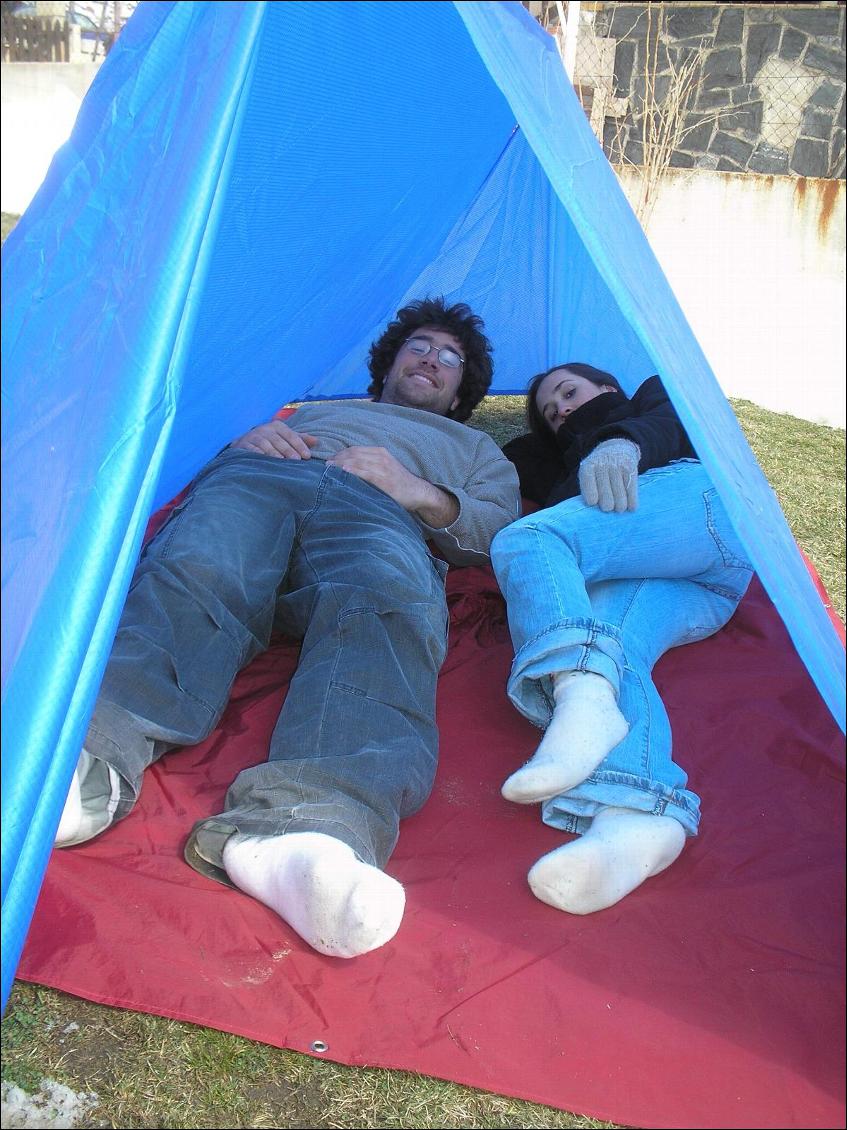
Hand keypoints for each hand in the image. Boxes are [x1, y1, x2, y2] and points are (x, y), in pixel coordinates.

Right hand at [231, 419, 317, 459]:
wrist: (245, 442)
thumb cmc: (271, 440)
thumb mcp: (285, 437)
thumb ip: (300, 438)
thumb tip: (317, 441)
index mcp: (278, 426)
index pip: (291, 435)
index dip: (300, 445)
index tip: (307, 456)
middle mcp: (265, 429)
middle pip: (278, 440)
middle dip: (288, 450)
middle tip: (296, 460)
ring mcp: (254, 436)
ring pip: (265, 444)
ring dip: (274, 453)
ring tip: (282, 461)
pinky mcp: (244, 444)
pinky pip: (252, 450)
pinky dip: (258, 455)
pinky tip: (265, 462)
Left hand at [329, 446, 458, 526]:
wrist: (418, 492)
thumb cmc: (398, 483)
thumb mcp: (384, 469)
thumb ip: (369, 466)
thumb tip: (347, 470)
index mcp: (379, 452)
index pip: (354, 450)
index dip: (339, 455)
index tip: (328, 462)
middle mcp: (381, 456)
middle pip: (353, 454)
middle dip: (337, 459)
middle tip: (324, 467)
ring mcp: (384, 468)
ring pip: (358, 461)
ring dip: (341, 465)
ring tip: (328, 470)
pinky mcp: (386, 480)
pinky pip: (367, 473)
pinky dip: (355, 471)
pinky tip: (344, 472)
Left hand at [577, 439, 639, 511]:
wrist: (618, 447)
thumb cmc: (599, 468)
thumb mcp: (588, 474)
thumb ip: (588, 490)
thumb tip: (596, 510)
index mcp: (588, 468)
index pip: (589, 493)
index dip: (592, 501)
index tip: (594, 503)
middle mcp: (602, 466)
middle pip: (606, 499)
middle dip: (608, 507)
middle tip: (609, 507)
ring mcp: (617, 467)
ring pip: (620, 498)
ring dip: (620, 507)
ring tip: (619, 508)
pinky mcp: (631, 469)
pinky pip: (632, 492)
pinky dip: (632, 503)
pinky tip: (631, 507)